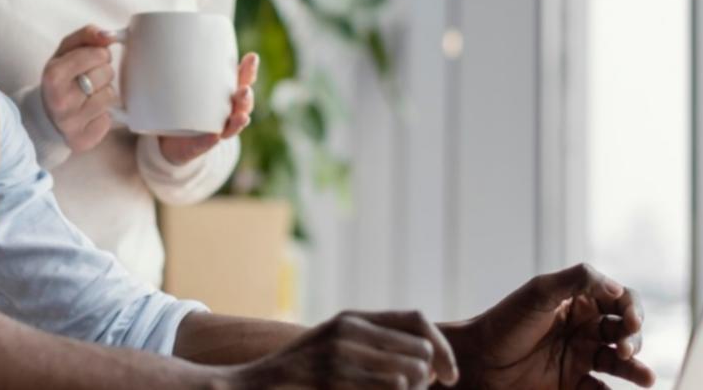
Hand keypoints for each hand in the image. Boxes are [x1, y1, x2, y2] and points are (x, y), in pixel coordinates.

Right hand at [40, 25, 118, 152]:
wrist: (44, 115)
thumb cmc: (61, 77)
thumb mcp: (66, 51)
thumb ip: (87, 35)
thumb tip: (108, 36)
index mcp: (54, 75)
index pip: (99, 54)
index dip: (100, 55)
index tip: (91, 60)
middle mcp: (61, 101)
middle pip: (107, 75)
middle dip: (102, 74)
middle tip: (88, 79)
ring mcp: (71, 124)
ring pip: (111, 97)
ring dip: (103, 94)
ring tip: (87, 97)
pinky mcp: (82, 140)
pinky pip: (108, 120)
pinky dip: (103, 115)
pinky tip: (88, 114)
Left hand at [158, 52, 257, 164]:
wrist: (169, 141)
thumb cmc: (179, 106)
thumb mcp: (179, 83)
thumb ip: (167, 62)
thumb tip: (138, 36)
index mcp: (224, 94)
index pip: (242, 81)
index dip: (249, 70)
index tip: (251, 57)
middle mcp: (225, 112)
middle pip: (243, 104)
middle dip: (246, 97)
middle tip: (244, 89)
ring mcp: (215, 130)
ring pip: (233, 126)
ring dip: (238, 121)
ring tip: (241, 116)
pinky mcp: (199, 145)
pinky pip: (206, 143)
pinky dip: (210, 140)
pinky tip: (214, 136)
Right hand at [225, 309, 459, 388]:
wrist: (252, 388)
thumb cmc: (298, 377)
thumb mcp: (335, 347)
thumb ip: (372, 345)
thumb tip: (428, 363)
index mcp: (352, 318)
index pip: (417, 321)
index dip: (442, 349)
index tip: (450, 378)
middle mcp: (348, 329)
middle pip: (418, 351)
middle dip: (426, 378)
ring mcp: (339, 354)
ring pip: (408, 376)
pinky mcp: (332, 379)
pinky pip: (390, 389)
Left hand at [445, 263, 654, 389]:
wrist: (477, 360)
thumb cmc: (505, 321)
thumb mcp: (539, 292)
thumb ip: (577, 280)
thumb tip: (618, 289)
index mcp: (580, 301)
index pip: (621, 300)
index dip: (632, 309)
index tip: (630, 320)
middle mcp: (585, 328)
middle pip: (626, 331)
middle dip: (633, 339)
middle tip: (625, 348)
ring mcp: (580, 357)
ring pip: (620, 363)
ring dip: (636, 369)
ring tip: (648, 378)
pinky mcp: (573, 385)